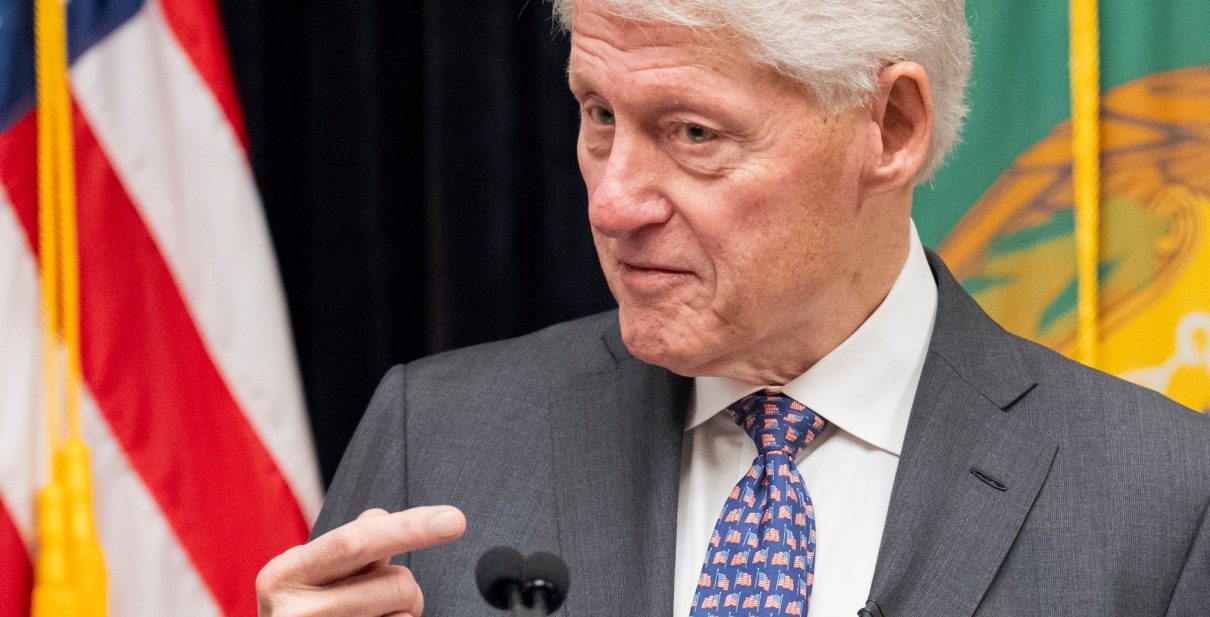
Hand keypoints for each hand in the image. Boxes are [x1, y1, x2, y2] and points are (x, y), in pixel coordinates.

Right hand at [256, 506, 466, 615]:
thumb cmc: (302, 608)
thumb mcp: (309, 570)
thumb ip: (350, 541)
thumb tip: (382, 518)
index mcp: (286, 573)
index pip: (357, 542)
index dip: (409, 527)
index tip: (454, 520)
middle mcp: (298, 612)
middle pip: (396, 582)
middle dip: (406, 584)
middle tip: (391, 594)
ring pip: (406, 613)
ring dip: (401, 611)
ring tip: (369, 616)